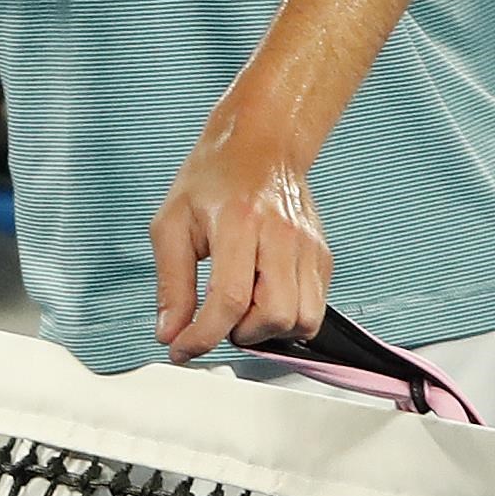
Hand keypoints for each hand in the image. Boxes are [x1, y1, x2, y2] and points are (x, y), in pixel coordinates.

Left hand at [151, 103, 328, 360]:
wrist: (259, 146)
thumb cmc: (212, 179)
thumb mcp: (171, 223)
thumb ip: (171, 283)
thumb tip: (170, 332)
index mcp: (238, 222)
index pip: (229, 298)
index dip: (204, 334)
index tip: (183, 349)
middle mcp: (281, 236)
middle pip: (274, 315)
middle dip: (241, 333)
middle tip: (218, 321)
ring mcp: (309, 247)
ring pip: (303, 320)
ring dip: (268, 331)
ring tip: (242, 311)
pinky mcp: (324, 257)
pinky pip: (315, 309)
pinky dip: (288, 318)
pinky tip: (262, 298)